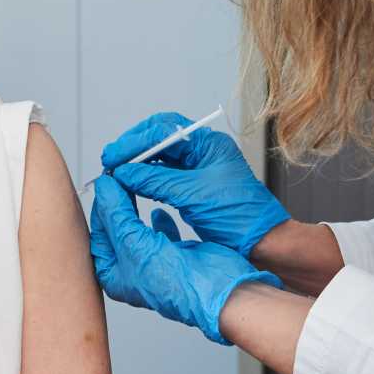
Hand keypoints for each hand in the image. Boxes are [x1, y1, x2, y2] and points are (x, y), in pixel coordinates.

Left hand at [89, 176, 281, 344]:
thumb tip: (104, 190)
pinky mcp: (175, 254)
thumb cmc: (178, 283)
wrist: (219, 290)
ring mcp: (153, 262)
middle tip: (118, 179)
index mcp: (113, 276)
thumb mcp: (137, 245)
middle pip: (117, 230)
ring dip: (134, 208)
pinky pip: (161, 233)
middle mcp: (131, 271)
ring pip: (137, 228)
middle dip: (117, 205)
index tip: (106, 184)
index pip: (98, 235)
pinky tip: (158, 211)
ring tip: (133, 186)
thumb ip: (118, 216)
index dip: (101, 208)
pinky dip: (160, 220)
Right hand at [101, 111, 290, 256]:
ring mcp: (198, 170)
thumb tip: (124, 172)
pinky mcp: (194, 188)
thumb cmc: (240, 217)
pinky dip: (146, 179)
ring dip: (137, 163)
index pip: (164, 130)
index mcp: (209, 144)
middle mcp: (203, 152)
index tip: (114, 156)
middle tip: (111, 161)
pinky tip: (132, 185)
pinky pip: (164, 176)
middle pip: (160, 138)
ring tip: (116, 173)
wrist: (262, 244)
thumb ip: (155, 180)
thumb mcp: (192, 195)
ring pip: (160, 157)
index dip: (135, 141)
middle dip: (133, 148)